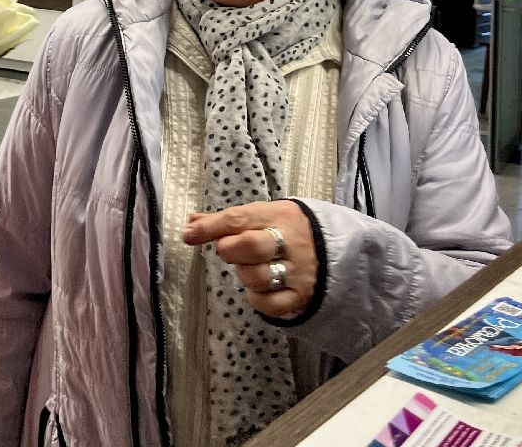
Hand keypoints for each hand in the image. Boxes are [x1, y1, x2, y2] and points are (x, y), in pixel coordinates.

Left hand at [182, 201, 316, 318]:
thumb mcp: (261, 215)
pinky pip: (271, 305)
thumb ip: (226, 220)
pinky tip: (256, 290)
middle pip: (251, 246)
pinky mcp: (300, 295)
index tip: (188, 234)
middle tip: (228, 250)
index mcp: (277, 216)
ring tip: (248, 268)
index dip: (210, 227)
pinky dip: (257, 299)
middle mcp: (289, 242)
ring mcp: (296, 271)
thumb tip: (191, 222)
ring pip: (259, 277)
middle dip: (230, 250)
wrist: (333, 248)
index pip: (239, 219)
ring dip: (244, 275)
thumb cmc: (284, 229)